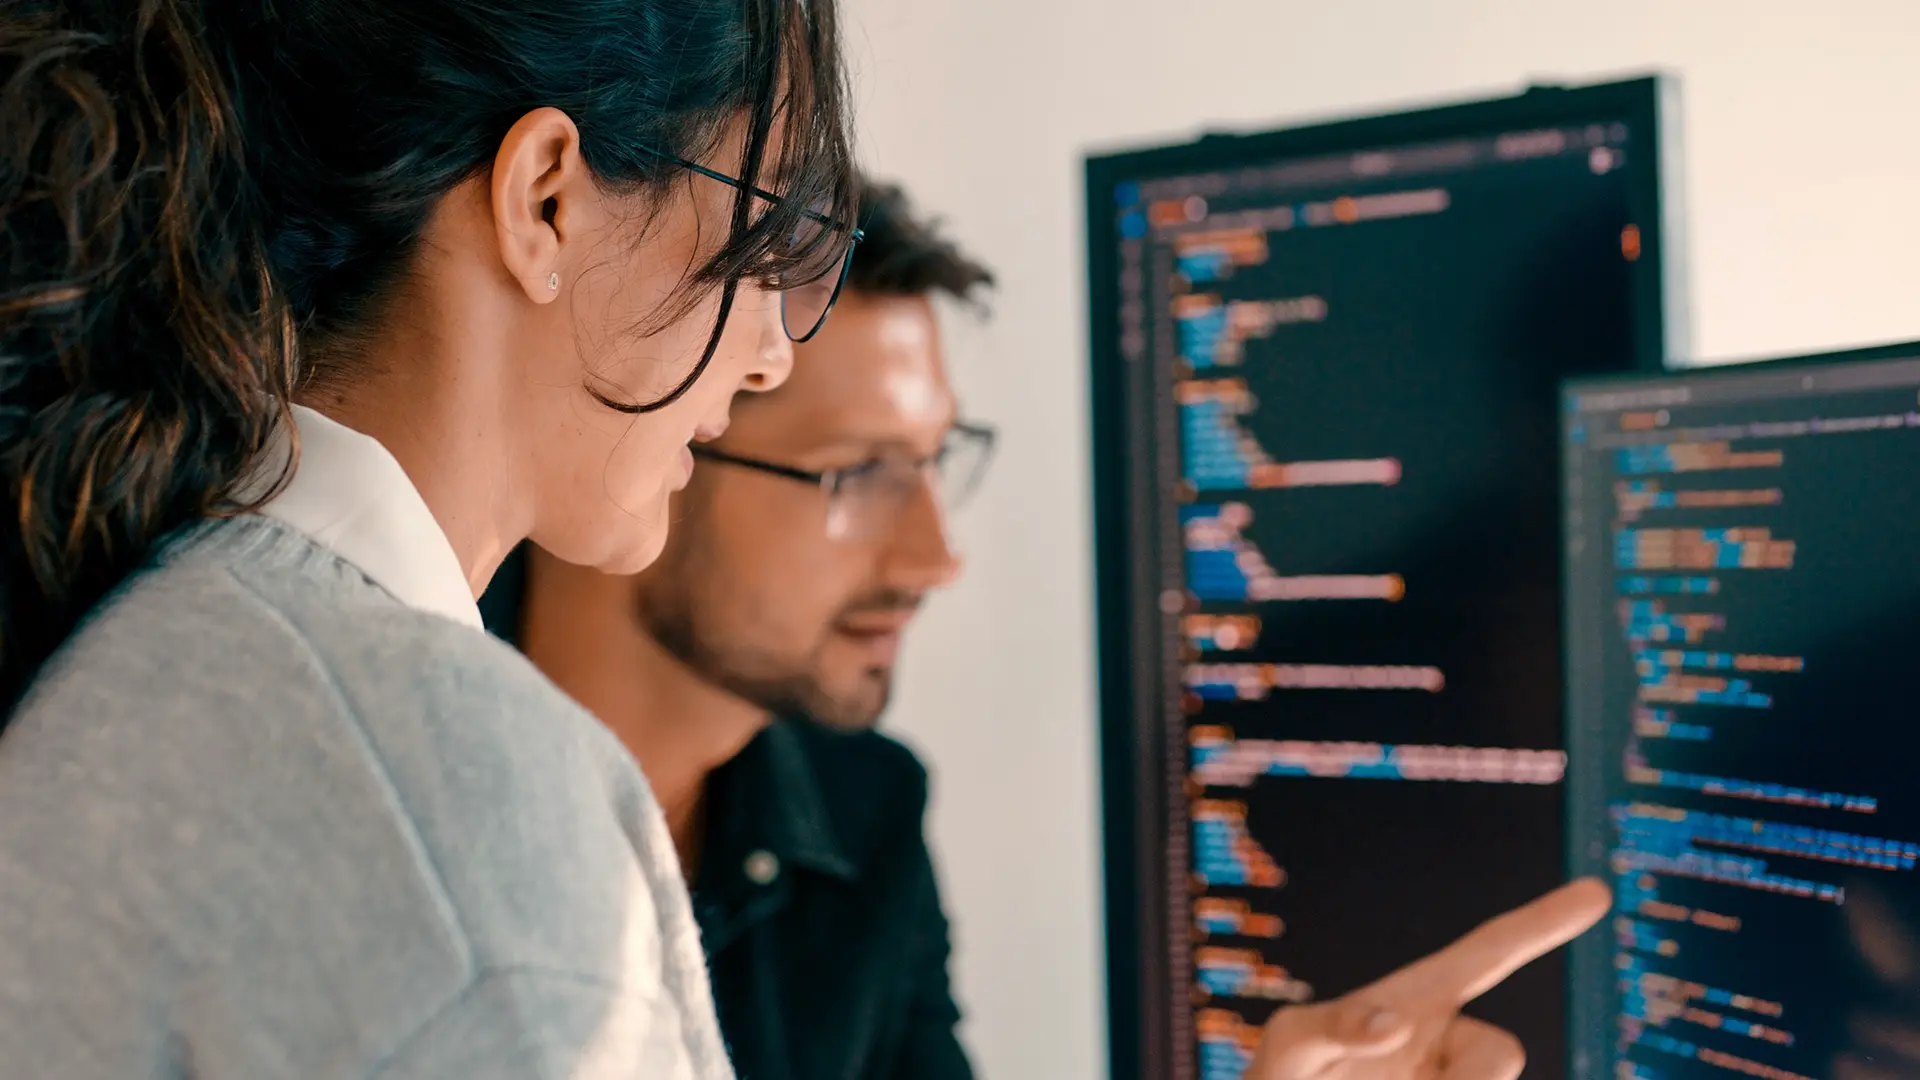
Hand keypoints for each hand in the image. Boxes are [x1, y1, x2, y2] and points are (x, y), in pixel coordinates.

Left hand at [1245, 877, 1610, 1079]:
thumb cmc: (1284, 1076)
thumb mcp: (1291, 1046)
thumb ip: (1332, 1028)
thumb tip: (1400, 1021)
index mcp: (1423, 997)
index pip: (1492, 949)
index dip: (1543, 921)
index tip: (1597, 890)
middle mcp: (1452, 1038)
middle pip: (1504, 1054)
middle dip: (1468, 1076)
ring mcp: (1457, 1072)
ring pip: (1491, 1077)